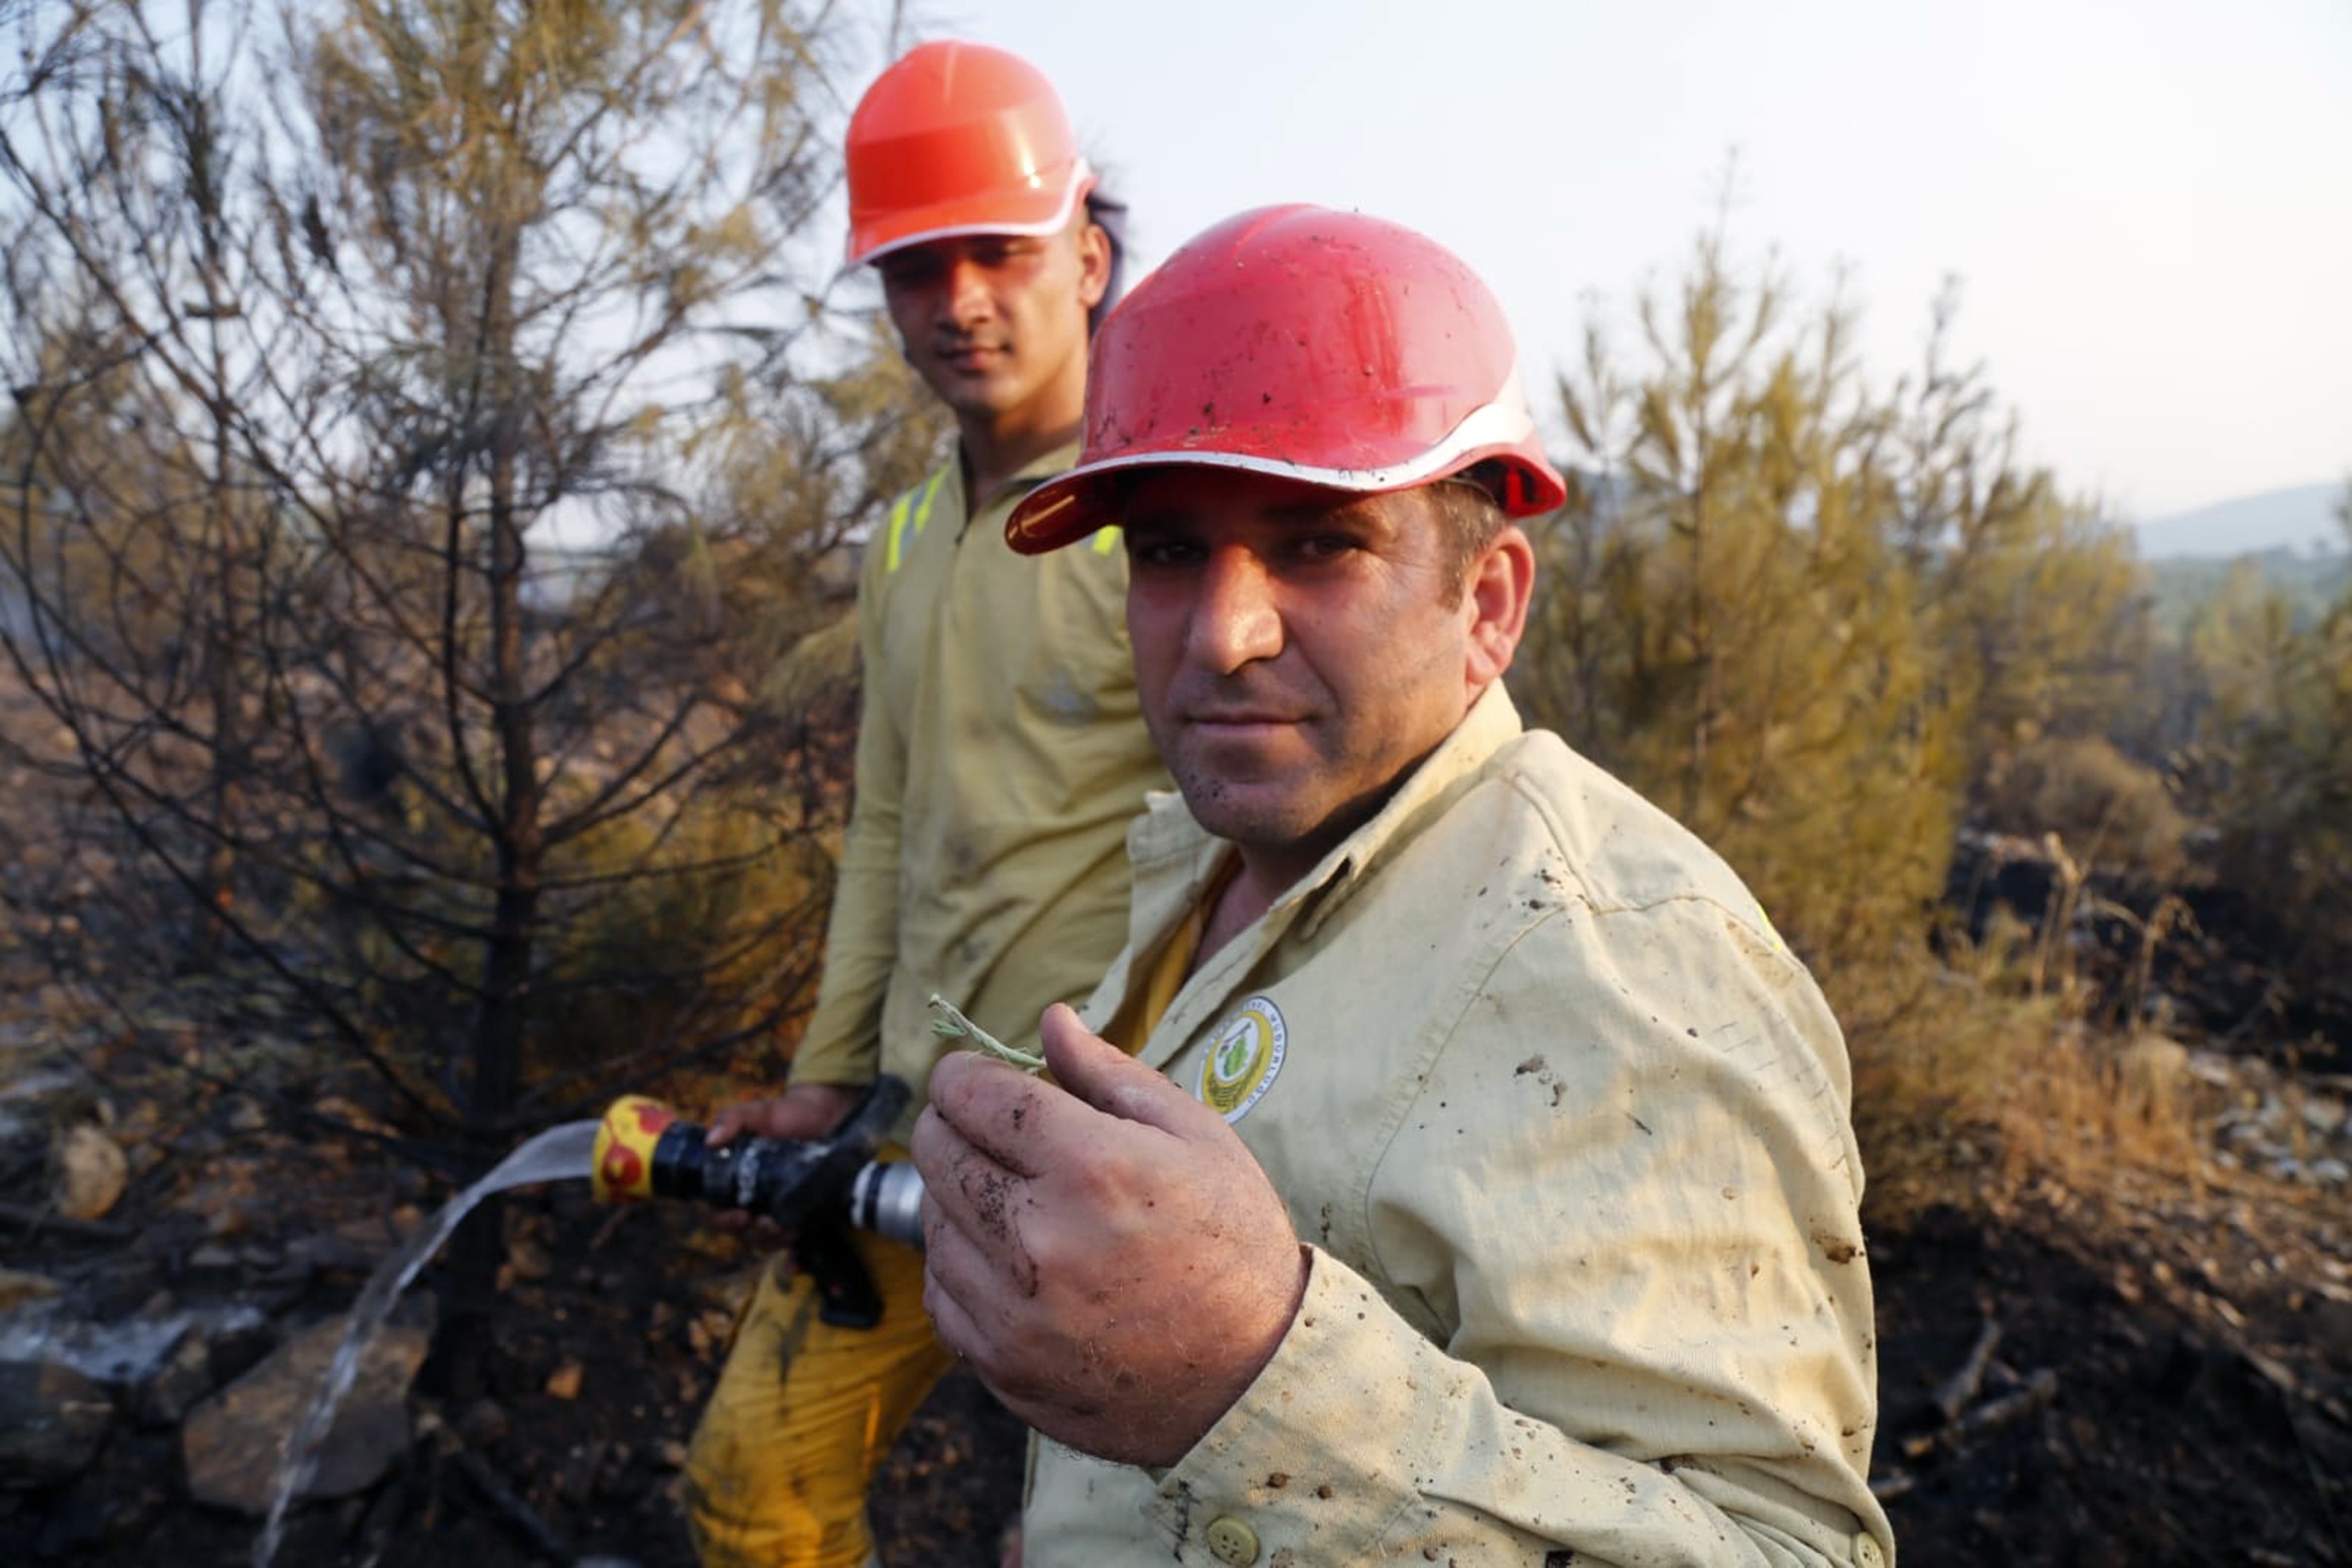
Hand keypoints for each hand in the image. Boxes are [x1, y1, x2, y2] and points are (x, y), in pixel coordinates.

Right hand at [702, 1081, 865, 1242]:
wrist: (828, 1113)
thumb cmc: (787, 1114)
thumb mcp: (758, 1112)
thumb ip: (732, 1120)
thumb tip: (711, 1141)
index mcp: (739, 1184)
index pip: (721, 1214)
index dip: (725, 1221)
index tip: (739, 1214)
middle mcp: (757, 1201)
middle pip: (745, 1234)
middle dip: (754, 1233)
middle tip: (768, 1221)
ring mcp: (782, 1210)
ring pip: (768, 1242)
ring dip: (774, 1241)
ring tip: (789, 1227)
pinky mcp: (806, 1214)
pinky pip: (797, 1246)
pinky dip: (793, 1258)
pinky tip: (795, 1263)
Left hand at [912, 1004, 1308, 1467]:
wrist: (1254, 1375)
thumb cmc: (1234, 1243)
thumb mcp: (1194, 1135)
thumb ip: (1109, 1073)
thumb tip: (1052, 1019)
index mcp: (1089, 1165)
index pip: (969, 1093)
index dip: (963, 1074)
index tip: (976, 1078)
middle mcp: (1036, 1238)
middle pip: (936, 1151)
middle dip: (953, 1125)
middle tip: (992, 1132)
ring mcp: (1011, 1310)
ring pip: (931, 1222)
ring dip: (957, 1198)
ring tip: (1014, 1201)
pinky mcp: (1000, 1363)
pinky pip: (940, 1295)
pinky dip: (959, 1268)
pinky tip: (1006, 1262)